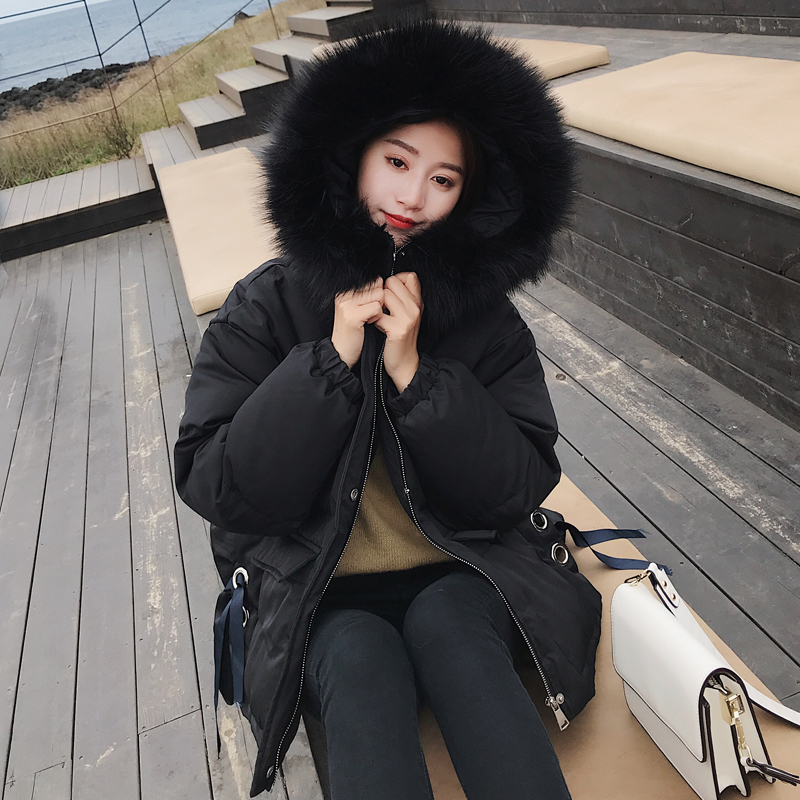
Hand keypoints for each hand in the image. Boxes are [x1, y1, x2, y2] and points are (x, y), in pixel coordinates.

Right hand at [331, 278, 383, 368]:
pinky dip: (378, 318)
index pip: (373, 280)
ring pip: (380, 295)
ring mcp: (347, 304)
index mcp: (345, 291)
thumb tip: (382, 281)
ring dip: (379, 309)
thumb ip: (366, 294)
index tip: (370, 307)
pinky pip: (378, 308)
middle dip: (379, 301)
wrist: (341, 352)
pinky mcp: (353, 316)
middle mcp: (344, 294)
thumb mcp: (357, 308)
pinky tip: (367, 323)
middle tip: (369, 315)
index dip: (378, 294)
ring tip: (367, 319)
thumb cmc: (352, 332)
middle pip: (378, 286)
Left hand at [374, 272, 422, 392]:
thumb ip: (403, 298)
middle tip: (382, 307)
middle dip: (382, 292)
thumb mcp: (407, 315)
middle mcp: (415, 308)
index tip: (389, 291)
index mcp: (417, 302)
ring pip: (384, 295)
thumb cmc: (401, 338)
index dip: (395, 280)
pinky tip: (378, 327)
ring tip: (379, 317)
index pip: (409, 276)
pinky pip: (378, 314)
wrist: (405, 363)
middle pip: (392, 282)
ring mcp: (408, 318)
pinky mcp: (398, 329)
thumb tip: (389, 280)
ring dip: (377, 305)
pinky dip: (374, 320)